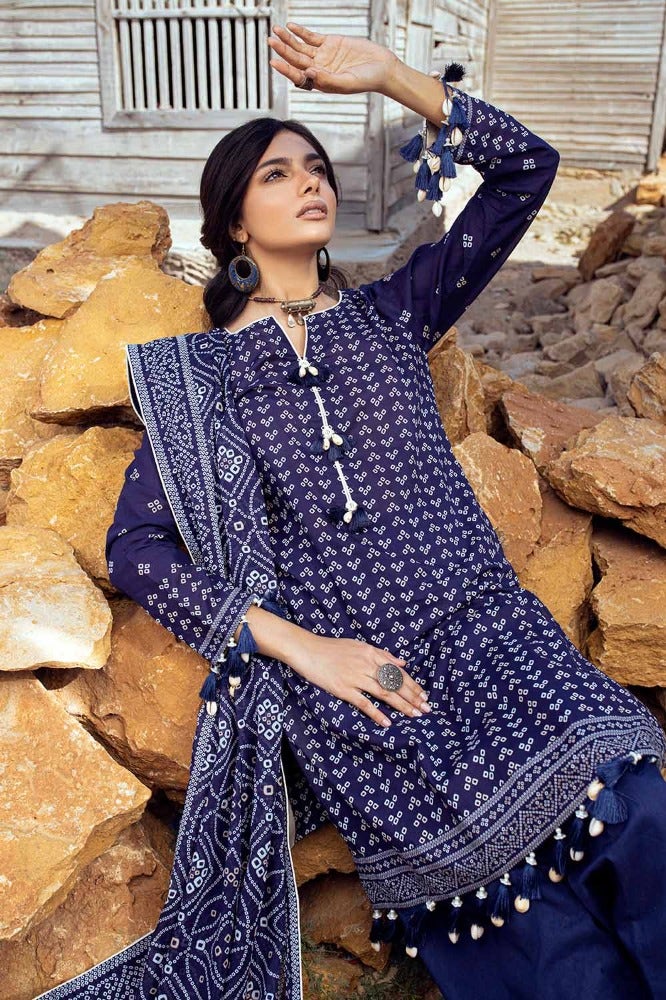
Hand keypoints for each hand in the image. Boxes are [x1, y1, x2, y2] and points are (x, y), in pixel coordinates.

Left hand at [267, 22, 396, 94]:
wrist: (381, 67)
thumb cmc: (366, 80)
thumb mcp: (347, 83)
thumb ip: (327, 80)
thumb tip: (308, 73)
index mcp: (320, 83)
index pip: (298, 76)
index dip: (285, 69)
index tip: (274, 61)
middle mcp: (318, 69)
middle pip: (296, 60)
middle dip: (283, 50)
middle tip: (271, 41)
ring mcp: (323, 55)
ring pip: (301, 47)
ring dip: (288, 39)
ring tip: (276, 31)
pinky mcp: (330, 42)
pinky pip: (311, 37)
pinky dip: (301, 32)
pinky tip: (291, 26)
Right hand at [287, 633, 430, 727]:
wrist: (308, 650)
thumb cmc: (333, 648)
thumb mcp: (360, 645)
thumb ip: (382, 654)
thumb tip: (403, 663)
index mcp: (371, 653)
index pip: (397, 671)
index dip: (412, 685)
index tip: (424, 696)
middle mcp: (366, 664)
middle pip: (394, 683)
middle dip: (413, 696)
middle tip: (426, 709)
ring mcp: (355, 677)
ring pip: (384, 692)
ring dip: (401, 705)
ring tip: (414, 715)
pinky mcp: (343, 689)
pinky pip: (364, 703)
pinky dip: (377, 713)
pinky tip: (387, 722)